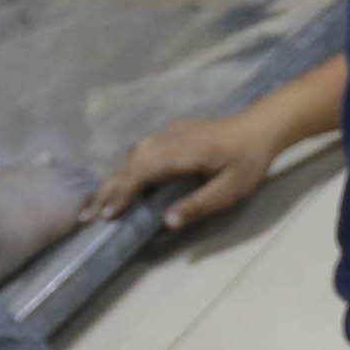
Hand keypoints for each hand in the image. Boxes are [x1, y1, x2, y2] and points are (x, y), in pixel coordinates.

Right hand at [93, 107, 283, 231]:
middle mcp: (169, 139)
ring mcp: (169, 133)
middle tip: (88, 216)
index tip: (107, 214)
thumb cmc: (249, 161)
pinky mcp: (171, 133)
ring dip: (113, 179)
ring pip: (132, 155)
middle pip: (130, 163)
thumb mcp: (231, 190)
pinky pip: (140, 150)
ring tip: (98, 204)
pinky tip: (120, 183)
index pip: (143, 171)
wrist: (261, 126)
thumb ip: (200, 205)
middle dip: (107, 189)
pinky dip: (125, 168)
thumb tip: (167, 222)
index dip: (122, 192)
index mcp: (183, 152)